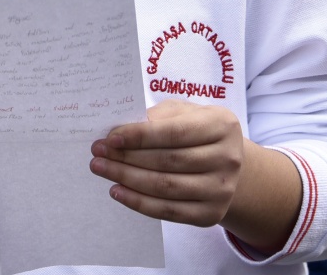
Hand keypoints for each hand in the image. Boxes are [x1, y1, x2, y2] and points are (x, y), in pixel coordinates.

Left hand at [89, 99, 243, 226]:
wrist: (227, 164)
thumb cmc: (196, 131)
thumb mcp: (184, 112)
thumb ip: (158, 117)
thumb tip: (120, 132)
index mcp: (222, 125)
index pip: (174, 132)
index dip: (140, 136)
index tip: (111, 138)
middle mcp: (228, 158)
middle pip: (168, 161)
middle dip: (127, 157)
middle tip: (97, 153)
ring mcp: (222, 190)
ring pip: (165, 187)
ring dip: (127, 178)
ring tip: (102, 169)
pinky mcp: (211, 214)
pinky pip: (168, 211)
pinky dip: (138, 202)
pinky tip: (117, 191)